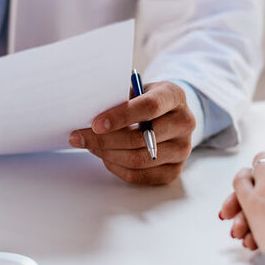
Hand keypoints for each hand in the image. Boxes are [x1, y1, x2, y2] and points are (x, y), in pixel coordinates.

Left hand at [69, 81, 195, 184]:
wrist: (169, 114)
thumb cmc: (146, 99)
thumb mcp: (137, 89)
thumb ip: (120, 97)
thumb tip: (89, 111)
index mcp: (174, 96)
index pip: (150, 107)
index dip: (120, 116)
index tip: (96, 123)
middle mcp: (184, 122)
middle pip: (141, 138)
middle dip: (105, 139)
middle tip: (79, 137)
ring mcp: (182, 149)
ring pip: (138, 159)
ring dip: (108, 154)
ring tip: (91, 145)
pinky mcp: (175, 170)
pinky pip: (140, 175)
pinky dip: (117, 168)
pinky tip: (105, 157)